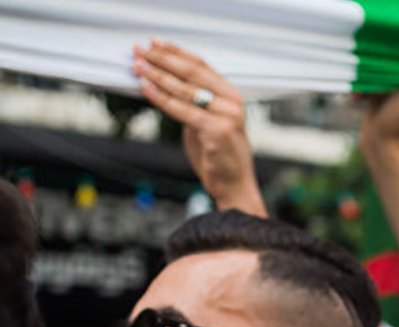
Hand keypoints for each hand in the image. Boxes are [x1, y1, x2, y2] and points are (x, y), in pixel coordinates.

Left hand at [133, 40, 265, 215]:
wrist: (235, 185)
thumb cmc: (220, 155)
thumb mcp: (207, 122)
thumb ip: (194, 103)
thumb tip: (163, 83)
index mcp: (232, 96)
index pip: (201, 65)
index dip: (176, 52)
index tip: (154, 43)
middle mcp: (233, 102)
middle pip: (192, 73)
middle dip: (162, 60)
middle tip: (138, 51)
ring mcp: (227, 117)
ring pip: (185, 90)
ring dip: (157, 75)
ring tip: (137, 67)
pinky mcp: (217, 132)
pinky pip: (182, 111)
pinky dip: (162, 98)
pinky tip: (145, 89)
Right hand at [358, 45, 398, 168]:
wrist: (380, 146)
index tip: (391, 43)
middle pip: (393, 60)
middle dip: (379, 62)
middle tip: (370, 69)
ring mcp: (391, 89)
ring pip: (377, 70)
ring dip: (366, 77)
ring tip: (363, 92)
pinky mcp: (377, 96)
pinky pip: (366, 83)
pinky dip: (360, 88)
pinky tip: (356, 98)